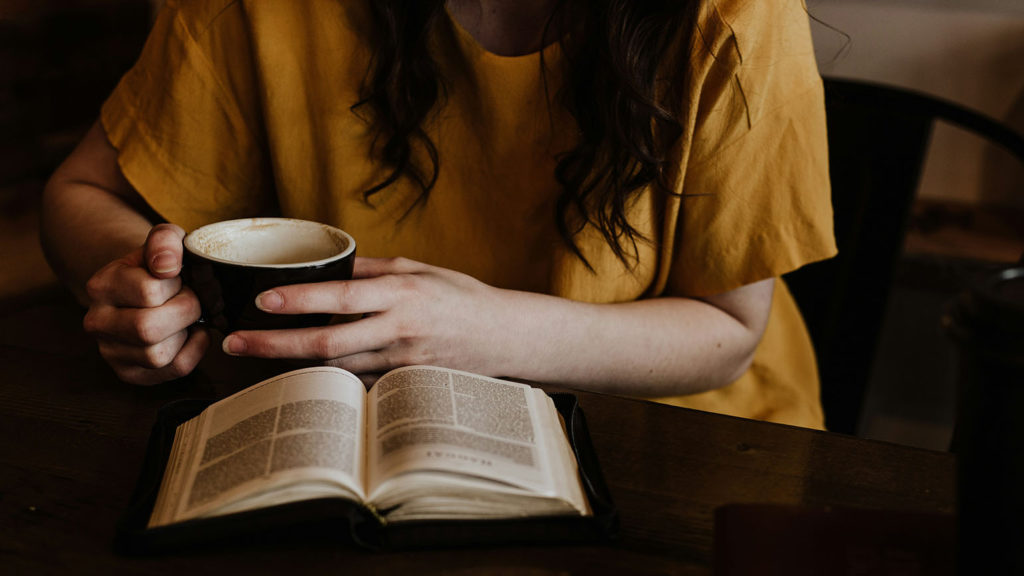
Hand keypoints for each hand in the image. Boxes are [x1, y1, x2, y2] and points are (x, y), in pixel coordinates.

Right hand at [83, 223, 208, 384]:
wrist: (147, 287)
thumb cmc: (159, 265)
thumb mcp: (164, 241)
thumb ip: (165, 241)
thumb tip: (167, 266)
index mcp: (101, 286)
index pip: (148, 291)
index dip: (176, 285)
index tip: (178, 278)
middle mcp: (97, 322)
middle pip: (147, 329)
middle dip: (185, 311)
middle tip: (191, 299)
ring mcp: (111, 352)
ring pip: (158, 355)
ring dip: (186, 333)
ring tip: (186, 316)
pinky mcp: (130, 373)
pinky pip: (173, 370)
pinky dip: (194, 351)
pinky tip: (191, 333)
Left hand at [221, 257, 513, 383]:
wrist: (502, 337)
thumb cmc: (460, 297)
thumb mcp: (419, 269)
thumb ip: (372, 268)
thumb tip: (327, 264)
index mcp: (401, 293)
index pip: (341, 296)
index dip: (300, 300)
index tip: (263, 301)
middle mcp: (399, 329)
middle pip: (327, 342)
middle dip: (275, 345)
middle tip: (235, 344)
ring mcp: (401, 362)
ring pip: (336, 368)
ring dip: (292, 365)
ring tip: (253, 356)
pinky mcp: (403, 384)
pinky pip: (356, 383)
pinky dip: (326, 378)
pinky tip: (299, 374)